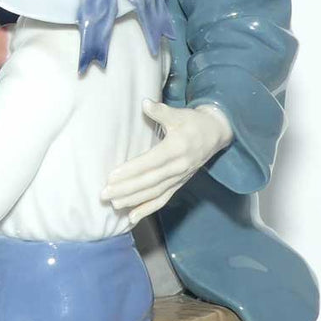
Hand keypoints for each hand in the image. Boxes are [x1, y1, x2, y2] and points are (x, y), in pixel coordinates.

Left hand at [102, 102, 232, 224]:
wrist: (216, 134)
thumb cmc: (194, 123)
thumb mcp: (179, 114)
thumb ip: (161, 111)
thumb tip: (145, 103)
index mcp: (176, 149)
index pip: (150, 162)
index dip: (131, 170)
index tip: (112, 176)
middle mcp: (178, 167)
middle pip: (149, 181)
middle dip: (126, 189)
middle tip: (105, 194)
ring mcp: (179, 178)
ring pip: (154, 193)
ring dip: (133, 201)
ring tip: (114, 204)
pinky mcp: (179, 184)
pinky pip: (163, 199)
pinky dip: (148, 209)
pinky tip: (132, 217)